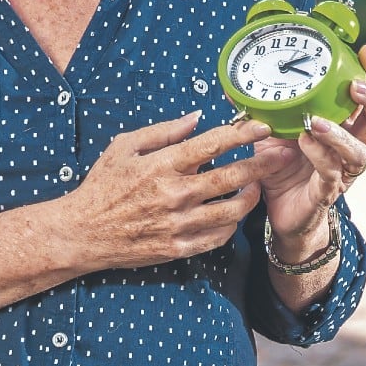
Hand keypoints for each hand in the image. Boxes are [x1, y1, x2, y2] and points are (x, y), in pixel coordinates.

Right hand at [69, 112, 285, 269]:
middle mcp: (175, 194)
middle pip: (231, 176)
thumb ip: (163, 131)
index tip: (261, 127)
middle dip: (262, 164)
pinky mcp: (178, 248)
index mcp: (162, 164)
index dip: (242, 134)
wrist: (82, 232)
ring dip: (251, 196)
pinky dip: (231, 224)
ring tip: (257, 186)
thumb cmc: (102, 185)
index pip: (212, 144)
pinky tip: (234, 213)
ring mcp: (178, 224)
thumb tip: (197, 118)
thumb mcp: (124, 147)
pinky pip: (217, 237)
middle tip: (283, 156)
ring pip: (231, 210)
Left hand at [256, 43, 365, 253]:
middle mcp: (347, 147)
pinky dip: (319, 155)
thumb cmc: (280, 168)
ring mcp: (342, 171)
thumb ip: (260, 110)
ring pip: (359, 151)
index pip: (360, 97)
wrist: (277, 212)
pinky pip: (331, 172)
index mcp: (338, 126)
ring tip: (318, 122)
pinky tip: (305, 142)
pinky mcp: (328, 192)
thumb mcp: (268, 132)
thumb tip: (232, 85)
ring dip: (340, 134)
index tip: (364, 52)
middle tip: (354, 87)